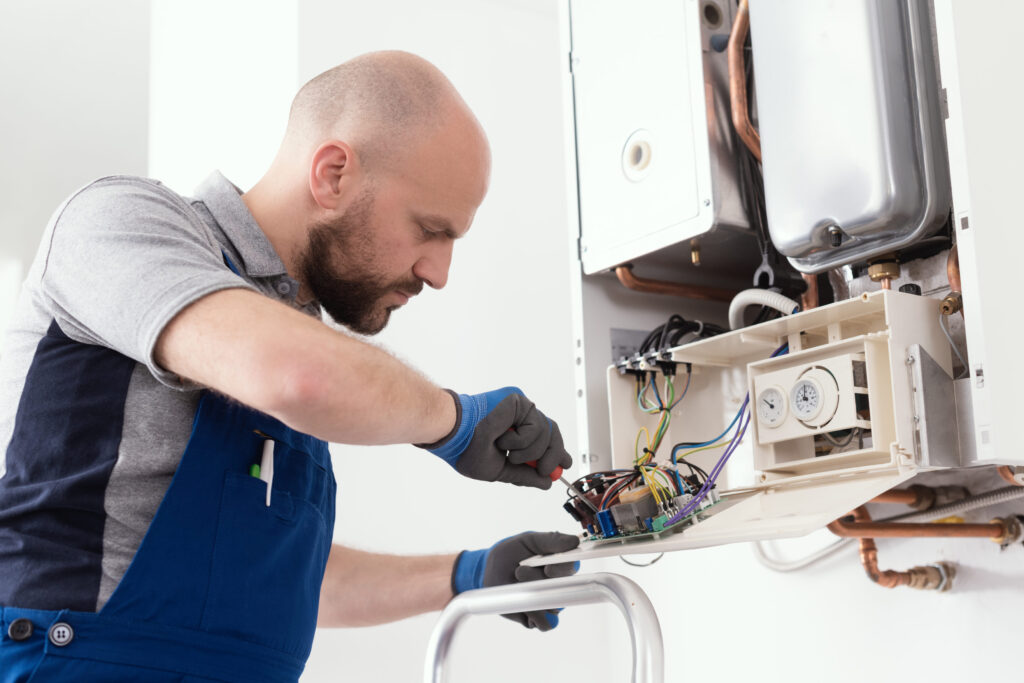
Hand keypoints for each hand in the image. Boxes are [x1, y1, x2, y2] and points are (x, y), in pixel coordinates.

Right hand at [419, 387, 571, 488]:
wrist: (453, 436)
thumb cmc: (466, 451)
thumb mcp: (500, 470)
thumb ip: (524, 475)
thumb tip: (546, 483)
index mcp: (515, 431)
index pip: (544, 438)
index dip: (557, 452)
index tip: (565, 465)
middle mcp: (519, 417)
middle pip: (552, 433)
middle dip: (553, 455)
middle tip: (544, 469)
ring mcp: (520, 408)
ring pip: (546, 431)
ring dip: (529, 451)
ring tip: (509, 453)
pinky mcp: (518, 400)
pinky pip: (536, 424)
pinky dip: (522, 440)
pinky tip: (504, 440)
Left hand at [451, 531, 580, 630]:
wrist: (490, 571)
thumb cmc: (511, 552)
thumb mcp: (528, 540)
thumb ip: (551, 540)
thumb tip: (574, 541)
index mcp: (561, 563)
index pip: (572, 568)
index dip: (563, 570)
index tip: (547, 568)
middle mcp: (560, 584)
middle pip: (565, 590)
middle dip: (541, 581)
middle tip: (520, 571)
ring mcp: (551, 602)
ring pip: (555, 607)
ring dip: (534, 597)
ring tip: (517, 585)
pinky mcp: (539, 617)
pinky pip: (546, 624)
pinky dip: (536, 617)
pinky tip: (524, 605)